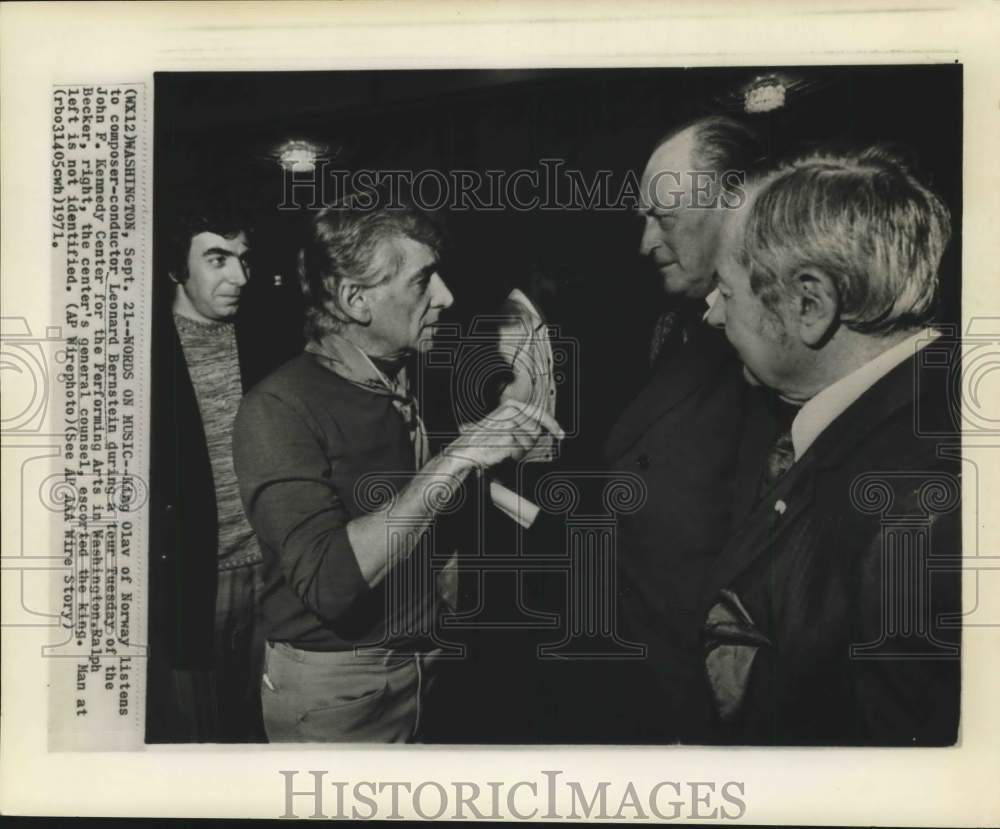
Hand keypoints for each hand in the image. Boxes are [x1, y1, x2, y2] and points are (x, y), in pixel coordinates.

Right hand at [446, 399, 563, 469]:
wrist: (465, 449)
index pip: (539, 414)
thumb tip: (544, 427)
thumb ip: (521, 421)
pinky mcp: (508, 439)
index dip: (553, 425)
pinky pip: (521, 451)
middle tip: (514, 444)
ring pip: (530, 442)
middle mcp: (511, 413)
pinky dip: (514, 455)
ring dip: (521, 449)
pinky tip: (503, 452)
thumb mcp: (502, 422)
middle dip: (530, 441)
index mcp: (511, 405)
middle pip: (536, 431)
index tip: (561, 434)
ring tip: (505, 447)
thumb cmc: (482, 438)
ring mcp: (510, 425)